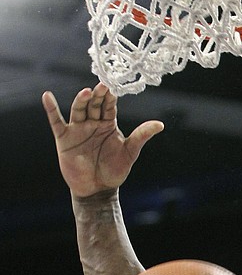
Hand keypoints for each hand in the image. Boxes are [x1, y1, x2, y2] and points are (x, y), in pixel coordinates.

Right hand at [42, 83, 163, 197]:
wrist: (98, 189)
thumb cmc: (115, 170)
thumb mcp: (130, 152)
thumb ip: (142, 136)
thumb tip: (160, 124)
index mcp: (109, 124)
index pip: (110, 106)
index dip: (111, 97)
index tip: (114, 85)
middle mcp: (93, 123)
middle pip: (94, 105)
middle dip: (99, 95)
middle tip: (103, 86)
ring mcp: (78, 129)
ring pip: (79, 110)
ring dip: (82, 100)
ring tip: (88, 92)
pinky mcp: (64, 138)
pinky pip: (56, 121)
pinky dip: (51, 109)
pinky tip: (47, 96)